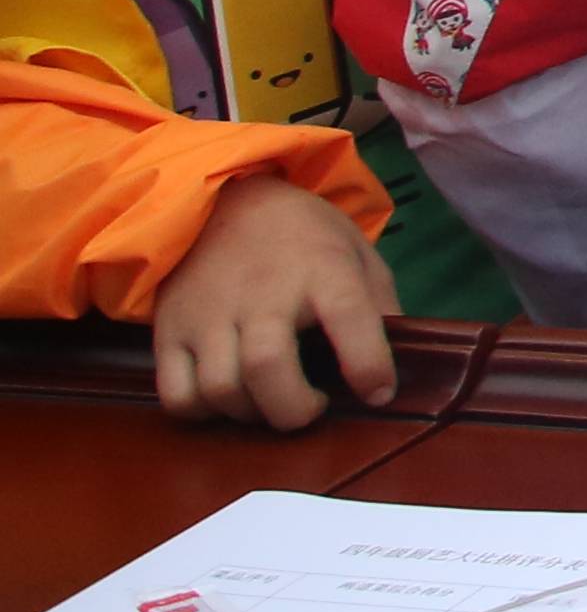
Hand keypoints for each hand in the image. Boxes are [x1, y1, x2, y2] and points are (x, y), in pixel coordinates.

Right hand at [146, 174, 400, 429]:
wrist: (225, 197)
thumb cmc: (301, 235)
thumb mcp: (356, 252)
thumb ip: (379, 306)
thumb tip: (391, 366)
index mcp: (322, 266)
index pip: (350, 315)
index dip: (369, 364)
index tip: (378, 394)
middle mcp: (262, 290)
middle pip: (267, 366)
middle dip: (294, 410)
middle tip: (313, 407)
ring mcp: (208, 312)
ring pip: (220, 388)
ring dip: (251, 414)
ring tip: (271, 402)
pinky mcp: (169, 330)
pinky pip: (176, 394)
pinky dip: (202, 412)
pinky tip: (226, 400)